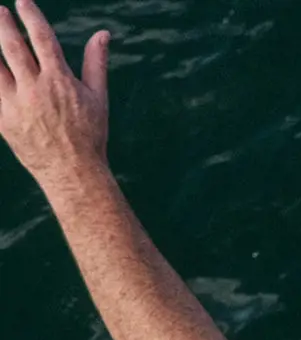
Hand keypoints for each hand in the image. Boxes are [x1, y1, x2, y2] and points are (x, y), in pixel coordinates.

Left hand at [0, 3, 108, 183]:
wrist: (73, 174)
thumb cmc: (89, 135)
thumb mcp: (98, 99)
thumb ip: (95, 63)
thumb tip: (103, 33)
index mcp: (60, 81)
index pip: (41, 37)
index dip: (30, 15)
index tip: (22, 2)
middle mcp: (36, 89)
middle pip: (11, 45)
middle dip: (2, 23)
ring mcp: (16, 104)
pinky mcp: (2, 118)